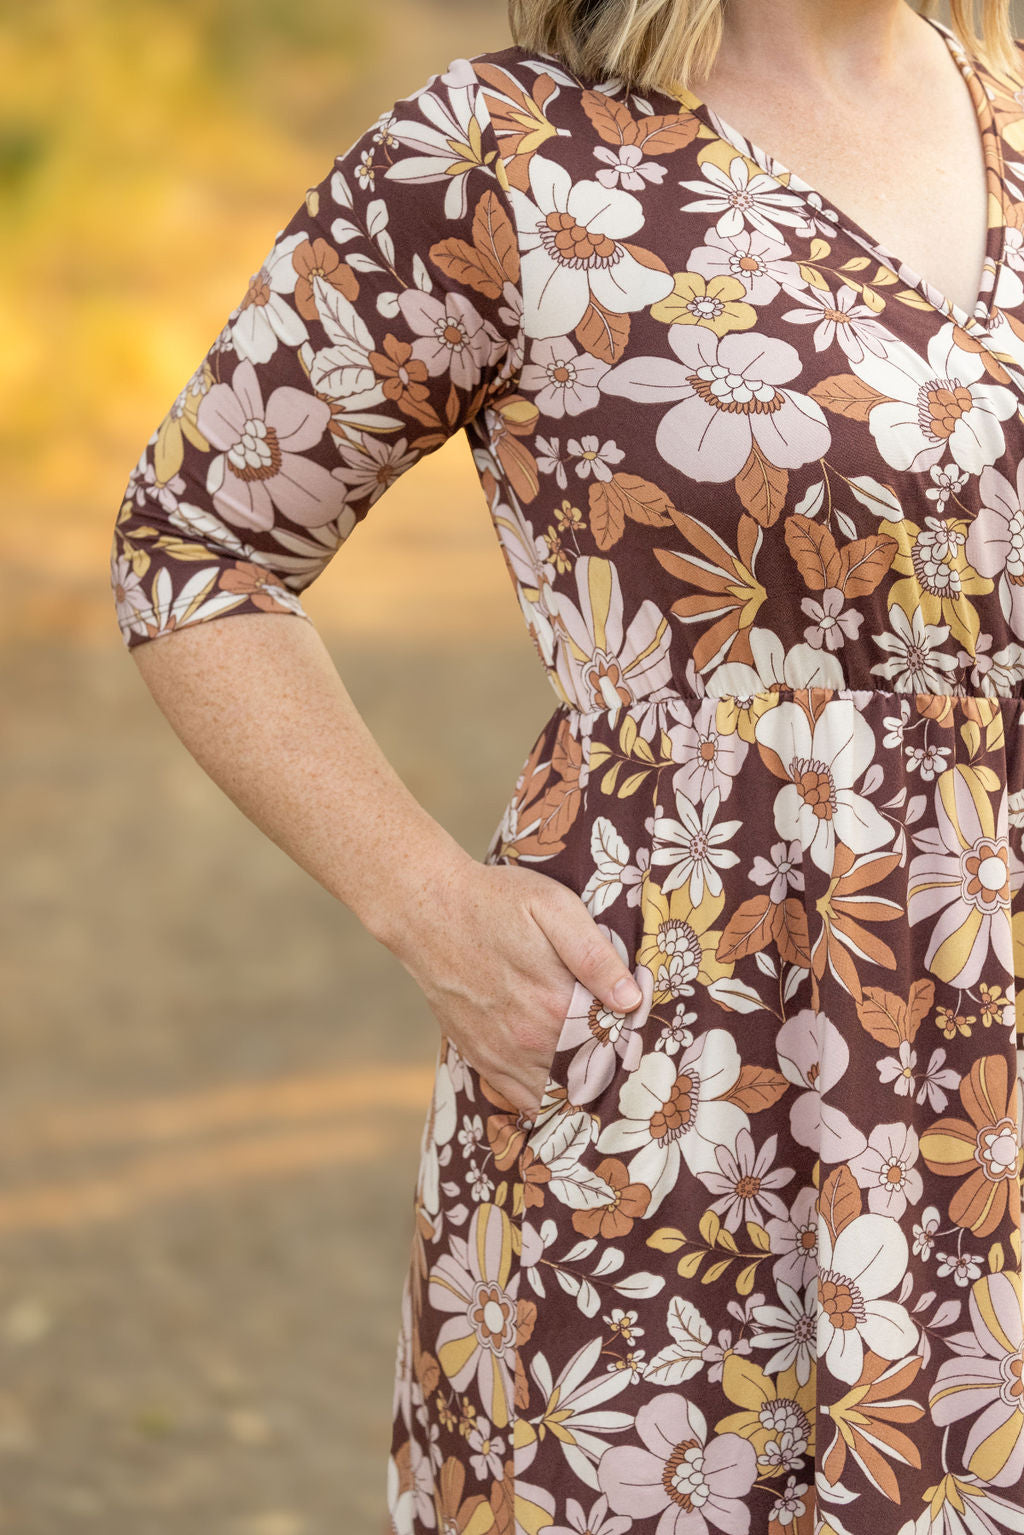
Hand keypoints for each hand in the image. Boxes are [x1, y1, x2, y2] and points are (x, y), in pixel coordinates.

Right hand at [387, 851, 644, 1117]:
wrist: (426, 910)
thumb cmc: (495, 901)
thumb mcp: (554, 907)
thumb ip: (595, 955)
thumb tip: (631, 1000)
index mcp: (556, 1003)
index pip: (613, 1046)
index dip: (634, 1045)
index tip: (647, 1039)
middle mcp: (528, 1039)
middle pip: (589, 1076)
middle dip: (613, 1069)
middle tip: (631, 1056)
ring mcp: (501, 1054)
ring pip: (557, 1094)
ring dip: (580, 1088)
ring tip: (599, 1069)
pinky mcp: (479, 1057)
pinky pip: (521, 1099)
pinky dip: (545, 1098)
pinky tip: (560, 1080)